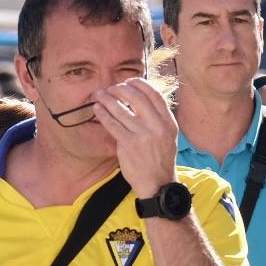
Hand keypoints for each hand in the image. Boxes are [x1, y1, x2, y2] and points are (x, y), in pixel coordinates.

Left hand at [92, 78, 178, 199]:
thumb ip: (158, 118)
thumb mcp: (168, 136)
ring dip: (107, 99)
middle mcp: (157, 126)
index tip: (128, 82)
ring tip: (99, 94)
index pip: (154, 95)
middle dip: (121, 89)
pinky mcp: (128, 144)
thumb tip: (142, 99)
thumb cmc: (160, 160)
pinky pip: (112, 124)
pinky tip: (97, 109)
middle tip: (111, 88)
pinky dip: (103, 114)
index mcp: (168, 122)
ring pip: (121, 109)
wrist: (157, 183)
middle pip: (136, 97)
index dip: (139, 84)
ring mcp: (142, 134)